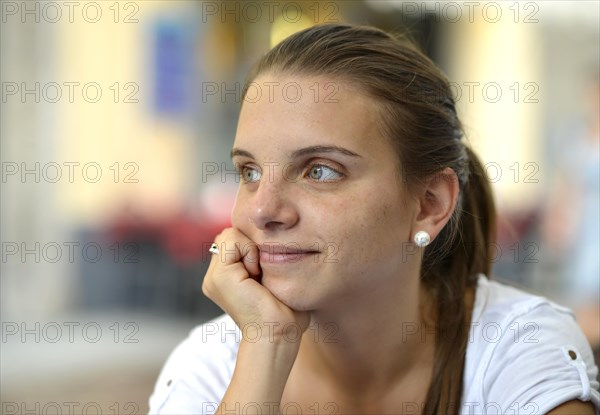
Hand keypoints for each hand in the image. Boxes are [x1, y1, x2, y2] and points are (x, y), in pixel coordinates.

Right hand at [202, 228, 309, 343]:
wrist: (278, 335)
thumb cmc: (286, 313)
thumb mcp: (275, 280)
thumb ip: (267, 259)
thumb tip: (275, 240)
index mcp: (226, 278)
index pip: (235, 240)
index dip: (254, 246)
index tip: (266, 272)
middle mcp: (215, 277)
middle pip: (230, 234)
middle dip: (250, 245)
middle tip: (262, 273)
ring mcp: (214, 277)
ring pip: (230, 234)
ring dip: (250, 248)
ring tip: (259, 275)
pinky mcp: (219, 276)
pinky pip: (232, 239)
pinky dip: (249, 251)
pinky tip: (256, 274)